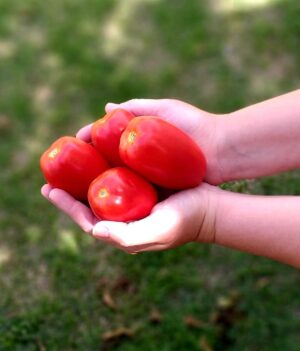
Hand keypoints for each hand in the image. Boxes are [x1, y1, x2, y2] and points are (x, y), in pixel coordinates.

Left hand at [41, 98, 222, 252]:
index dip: (66, 206)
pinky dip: (104, 168)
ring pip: (102, 190)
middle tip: (52, 176)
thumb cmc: (185, 221)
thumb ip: (127, 236)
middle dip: (69, 192)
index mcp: (123, 231)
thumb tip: (94, 230)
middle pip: (90, 204)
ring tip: (70, 163)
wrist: (210, 208)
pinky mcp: (142, 189)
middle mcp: (124, 218)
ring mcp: (133, 203)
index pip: (86, 220)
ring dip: (84, 178)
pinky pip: (117, 178)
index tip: (50, 189)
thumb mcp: (157, 231)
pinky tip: (98, 154)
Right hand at [77, 99, 225, 184]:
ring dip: (96, 185)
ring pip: (116, 181)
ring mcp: (148, 176)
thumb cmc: (195, 124)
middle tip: (65, 172)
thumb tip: (106, 108)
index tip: (71, 144)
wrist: (223, 149)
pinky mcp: (158, 189)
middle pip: (106, 163)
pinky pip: (133, 194)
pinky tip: (102, 201)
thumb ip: (137, 106)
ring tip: (76, 189)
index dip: (88, 142)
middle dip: (84, 168)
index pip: (105, 142)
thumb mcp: (165, 109)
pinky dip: (118, 197)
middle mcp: (139, 159)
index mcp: (138, 140)